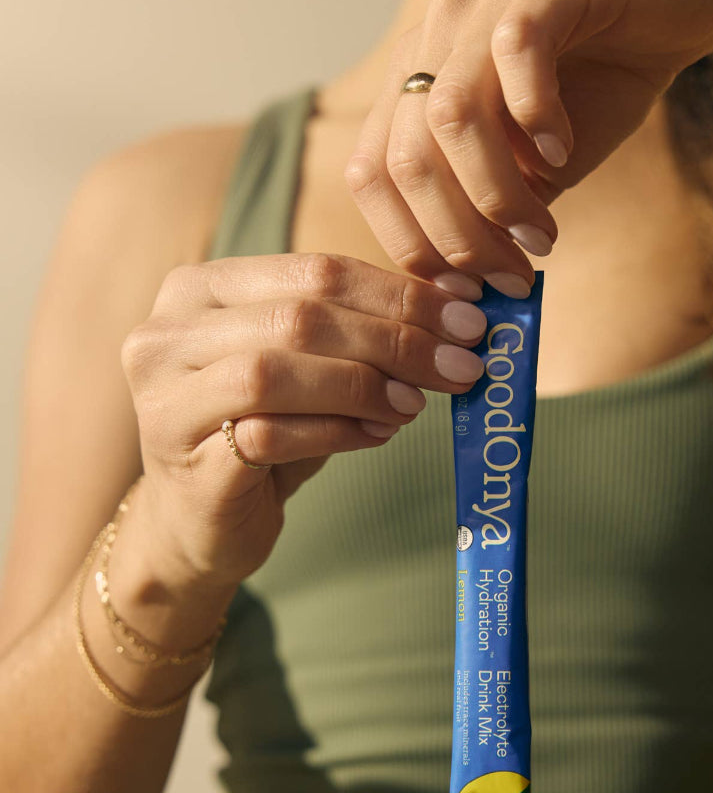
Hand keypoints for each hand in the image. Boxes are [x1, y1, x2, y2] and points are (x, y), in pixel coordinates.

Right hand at [120, 253, 486, 586]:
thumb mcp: (308, 369)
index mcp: (202, 288)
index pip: (316, 270)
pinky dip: (335, 433)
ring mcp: (164, 397)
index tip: (468, 321)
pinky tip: (378, 437)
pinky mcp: (183, 459)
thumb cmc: (261, 434)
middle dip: (397, 340)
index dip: (401, 294)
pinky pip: (267, 436)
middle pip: (300, 317)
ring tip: (416, 404)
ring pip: (275, 371)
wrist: (197, 522)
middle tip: (462, 366)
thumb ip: (358, 334)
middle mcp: (168, 333)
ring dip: (364, 386)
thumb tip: (455, 316)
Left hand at [345, 0, 712, 297]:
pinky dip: (538, 119)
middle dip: (458, 241)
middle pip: (406, 159)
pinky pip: (517, 53)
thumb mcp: (536, 168)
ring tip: (541, 234)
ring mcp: (483, 3)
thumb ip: (498, 213)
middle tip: (510, 277)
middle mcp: (434, 37)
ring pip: (450, 118)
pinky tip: (563, 151)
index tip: (463, 292)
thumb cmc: (601, 86)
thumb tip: (474, 286)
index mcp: (417, 82)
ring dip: (496, 198)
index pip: (372, 174)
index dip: (410, 244)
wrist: (677, 9)